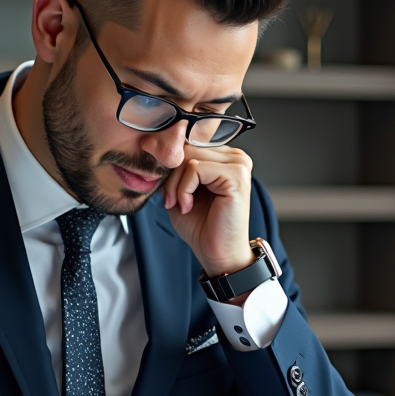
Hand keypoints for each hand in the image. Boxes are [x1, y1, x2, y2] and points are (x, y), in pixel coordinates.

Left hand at [163, 143, 253, 277]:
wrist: (217, 253)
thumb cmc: (202, 226)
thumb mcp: (180, 191)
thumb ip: (175, 168)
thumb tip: (157, 146)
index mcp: (223, 157)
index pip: (188, 142)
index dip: (169, 162)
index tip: (160, 183)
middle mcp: (234, 156)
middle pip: (186, 147)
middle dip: (170, 175)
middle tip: (170, 200)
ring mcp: (238, 164)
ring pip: (188, 156)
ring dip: (175, 184)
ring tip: (179, 205)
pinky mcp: (236, 175)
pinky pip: (195, 168)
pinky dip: (184, 189)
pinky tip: (187, 206)